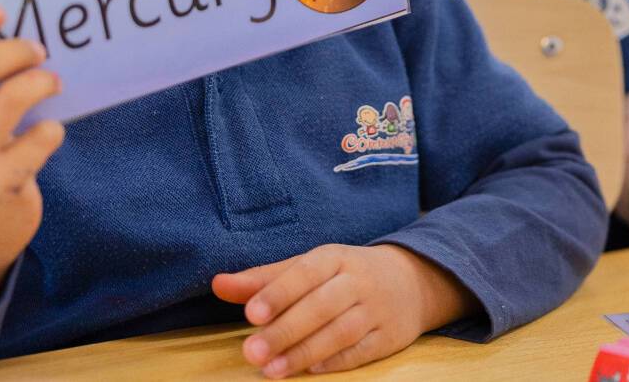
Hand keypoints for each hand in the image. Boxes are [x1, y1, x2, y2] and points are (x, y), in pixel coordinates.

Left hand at [211, 243, 473, 377]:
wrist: (411, 281)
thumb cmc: (343, 275)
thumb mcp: (308, 267)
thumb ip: (264, 279)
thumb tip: (217, 284)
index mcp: (334, 257)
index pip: (304, 273)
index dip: (278, 293)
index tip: (251, 313)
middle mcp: (357, 281)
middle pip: (321, 305)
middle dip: (286, 329)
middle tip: (252, 352)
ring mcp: (376, 310)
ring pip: (341, 331)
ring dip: (305, 351)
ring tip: (272, 369)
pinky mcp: (389, 337)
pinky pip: (362, 351)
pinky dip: (337, 361)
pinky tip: (311, 370)